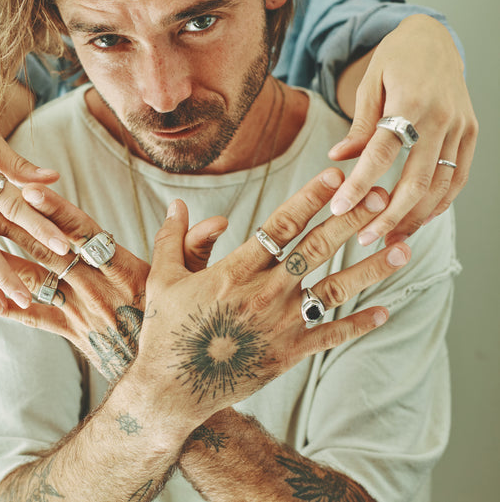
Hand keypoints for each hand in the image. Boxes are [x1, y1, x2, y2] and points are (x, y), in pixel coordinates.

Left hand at [0, 184, 227, 380]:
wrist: (167, 383)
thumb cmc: (181, 325)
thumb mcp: (191, 284)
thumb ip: (192, 246)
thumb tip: (200, 213)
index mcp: (121, 270)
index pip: (82, 233)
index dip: (53, 210)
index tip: (24, 188)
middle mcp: (94, 289)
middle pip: (43, 251)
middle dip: (7, 226)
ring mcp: (77, 313)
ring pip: (29, 280)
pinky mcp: (68, 332)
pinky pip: (30, 318)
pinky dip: (2, 306)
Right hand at [131, 169, 411, 424]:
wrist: (173, 388)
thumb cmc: (165, 330)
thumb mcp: (162, 279)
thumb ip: (173, 238)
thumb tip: (175, 204)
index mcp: (235, 270)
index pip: (281, 225)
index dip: (311, 198)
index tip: (336, 177)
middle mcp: (264, 293)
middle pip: (317, 249)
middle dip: (351, 220)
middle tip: (382, 198)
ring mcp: (280, 324)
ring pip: (335, 290)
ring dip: (370, 268)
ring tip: (402, 249)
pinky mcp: (288, 353)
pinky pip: (330, 335)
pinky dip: (359, 325)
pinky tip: (385, 312)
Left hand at [330, 14, 477, 245]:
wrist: (435, 39)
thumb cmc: (396, 60)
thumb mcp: (370, 85)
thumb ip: (359, 126)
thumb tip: (337, 159)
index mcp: (411, 102)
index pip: (381, 154)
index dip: (359, 185)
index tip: (338, 208)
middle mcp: (440, 118)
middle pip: (416, 180)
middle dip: (388, 215)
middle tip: (363, 239)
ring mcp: (460, 127)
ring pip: (440, 186)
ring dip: (415, 218)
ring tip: (389, 239)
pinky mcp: (470, 133)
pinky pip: (458, 177)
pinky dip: (441, 203)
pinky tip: (419, 220)